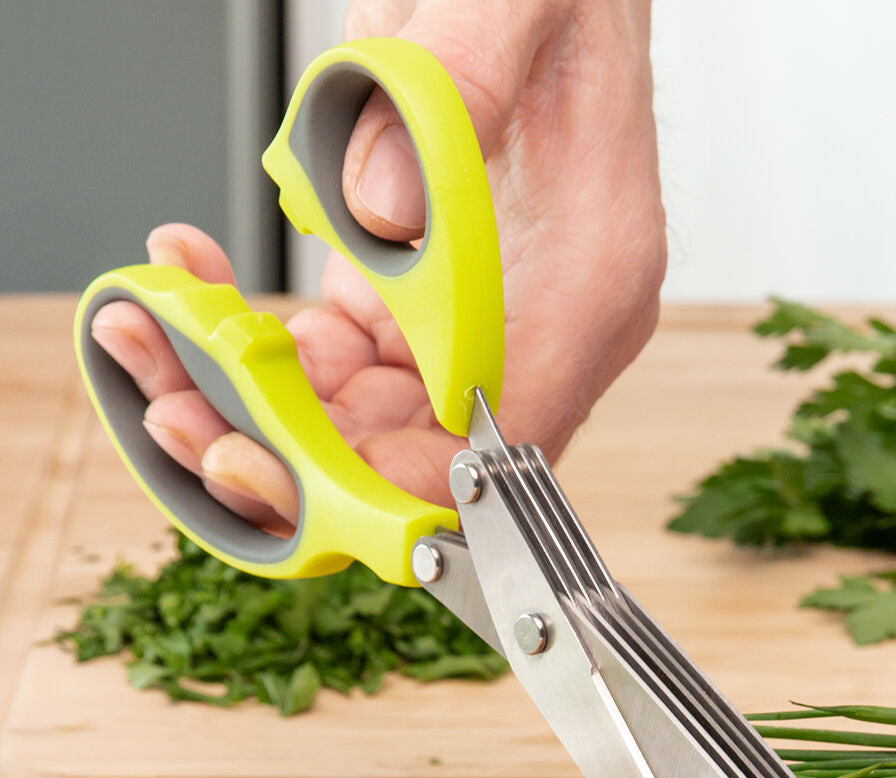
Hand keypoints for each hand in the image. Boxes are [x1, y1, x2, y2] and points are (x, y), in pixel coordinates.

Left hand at [90, 0, 664, 524]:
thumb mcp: (512, 0)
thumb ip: (458, 86)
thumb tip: (380, 209)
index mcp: (589, 282)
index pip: (501, 437)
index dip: (398, 481)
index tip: (288, 467)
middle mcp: (547, 324)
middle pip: (426, 454)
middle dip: (304, 452)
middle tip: (190, 411)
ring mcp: (489, 319)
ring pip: (374, 424)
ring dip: (270, 404)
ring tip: (175, 339)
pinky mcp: (430, 301)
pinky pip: (348, 368)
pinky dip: (274, 351)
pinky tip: (215, 290)